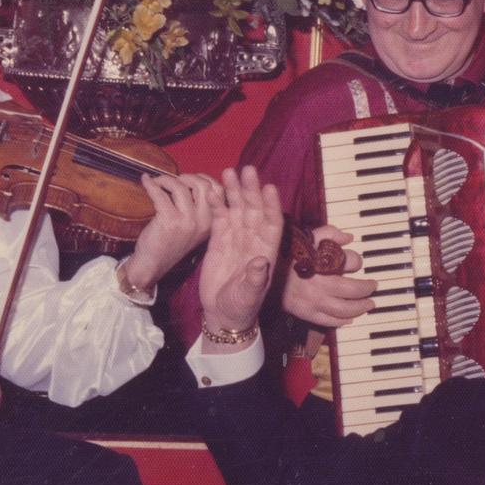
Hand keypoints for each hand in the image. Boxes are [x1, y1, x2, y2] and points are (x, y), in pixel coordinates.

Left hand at [119, 171, 220, 290]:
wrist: (153, 264)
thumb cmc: (170, 243)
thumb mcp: (192, 227)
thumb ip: (197, 208)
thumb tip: (189, 180)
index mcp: (212, 222)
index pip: (218, 191)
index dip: (203, 178)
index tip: (189, 178)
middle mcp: (203, 222)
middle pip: (202, 185)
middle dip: (186, 176)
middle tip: (173, 180)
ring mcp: (188, 221)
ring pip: (180, 187)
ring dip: (165, 179)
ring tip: (157, 182)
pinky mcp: (170, 220)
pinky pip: (161, 194)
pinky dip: (151, 184)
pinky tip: (146, 181)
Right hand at [199, 165, 281, 339]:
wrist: (222, 313)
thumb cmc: (241, 306)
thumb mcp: (249, 296)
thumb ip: (255, 279)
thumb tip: (261, 262)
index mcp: (267, 250)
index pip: (272, 222)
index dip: (272, 206)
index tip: (270, 188)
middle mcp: (253, 239)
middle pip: (255, 209)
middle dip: (252, 190)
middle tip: (248, 170)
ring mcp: (236, 237)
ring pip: (237, 208)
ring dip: (234, 190)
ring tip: (229, 172)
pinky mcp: (219, 239)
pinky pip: (219, 217)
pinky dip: (216, 204)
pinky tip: (212, 191)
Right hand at [283, 229, 375, 327]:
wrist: (263, 275)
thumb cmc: (287, 256)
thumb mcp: (306, 238)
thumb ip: (329, 233)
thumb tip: (349, 237)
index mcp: (322, 264)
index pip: (351, 263)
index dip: (357, 262)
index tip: (357, 264)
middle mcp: (321, 284)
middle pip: (354, 290)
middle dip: (367, 290)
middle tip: (373, 287)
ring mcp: (314, 301)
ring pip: (346, 309)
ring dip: (361, 308)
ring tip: (368, 304)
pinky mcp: (307, 314)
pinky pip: (330, 321)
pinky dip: (343, 321)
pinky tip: (350, 317)